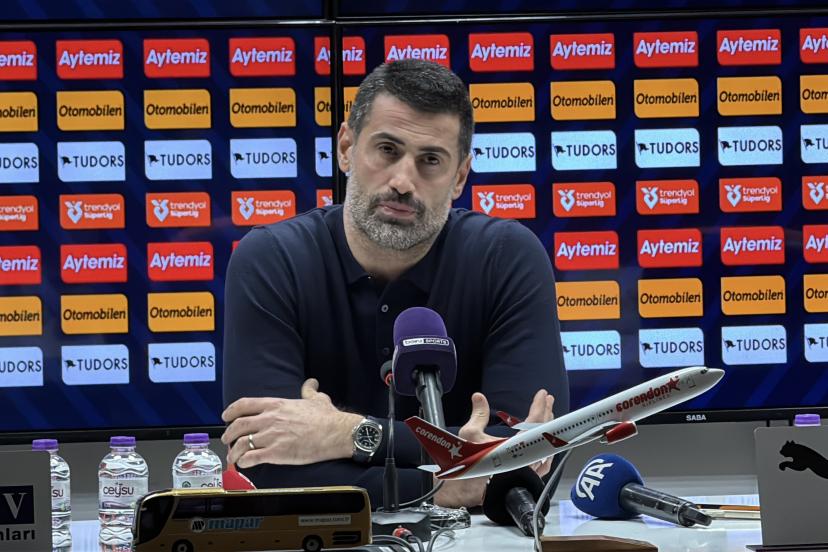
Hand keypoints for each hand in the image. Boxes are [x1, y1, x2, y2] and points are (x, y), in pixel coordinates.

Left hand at [221, 378, 361, 468]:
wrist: (336, 432)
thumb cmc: (327, 418)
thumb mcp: (317, 399)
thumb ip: (309, 391)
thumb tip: (311, 383)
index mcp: (276, 405)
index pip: (244, 405)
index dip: (231, 411)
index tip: (225, 417)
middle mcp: (270, 419)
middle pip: (238, 425)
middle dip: (228, 434)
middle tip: (226, 440)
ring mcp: (271, 436)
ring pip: (241, 444)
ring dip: (233, 452)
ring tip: (233, 457)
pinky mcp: (276, 453)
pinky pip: (251, 458)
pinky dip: (244, 463)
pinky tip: (245, 465)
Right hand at [432, 389, 554, 507]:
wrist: (466, 490)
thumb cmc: (468, 464)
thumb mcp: (469, 434)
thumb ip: (478, 414)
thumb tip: (479, 397)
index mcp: (514, 446)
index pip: (534, 422)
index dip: (539, 406)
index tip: (542, 395)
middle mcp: (525, 459)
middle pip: (543, 433)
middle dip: (547, 414)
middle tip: (548, 401)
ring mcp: (528, 470)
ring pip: (546, 447)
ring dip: (547, 430)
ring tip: (547, 417)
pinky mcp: (526, 478)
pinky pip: (544, 462)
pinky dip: (547, 450)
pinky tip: (544, 445)